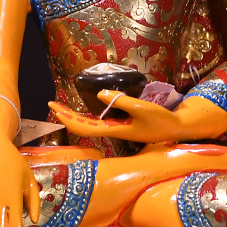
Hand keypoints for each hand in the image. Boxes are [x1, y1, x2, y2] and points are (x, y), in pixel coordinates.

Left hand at [49, 90, 185, 143]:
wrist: (174, 128)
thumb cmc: (160, 119)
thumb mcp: (141, 108)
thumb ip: (121, 101)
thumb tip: (100, 94)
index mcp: (114, 130)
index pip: (84, 128)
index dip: (68, 119)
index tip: (55, 108)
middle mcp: (112, 131)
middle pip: (83, 126)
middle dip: (66, 116)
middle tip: (52, 103)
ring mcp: (116, 129)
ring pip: (89, 125)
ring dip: (74, 117)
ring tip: (62, 107)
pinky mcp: (121, 125)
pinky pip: (98, 122)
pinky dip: (86, 117)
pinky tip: (82, 112)